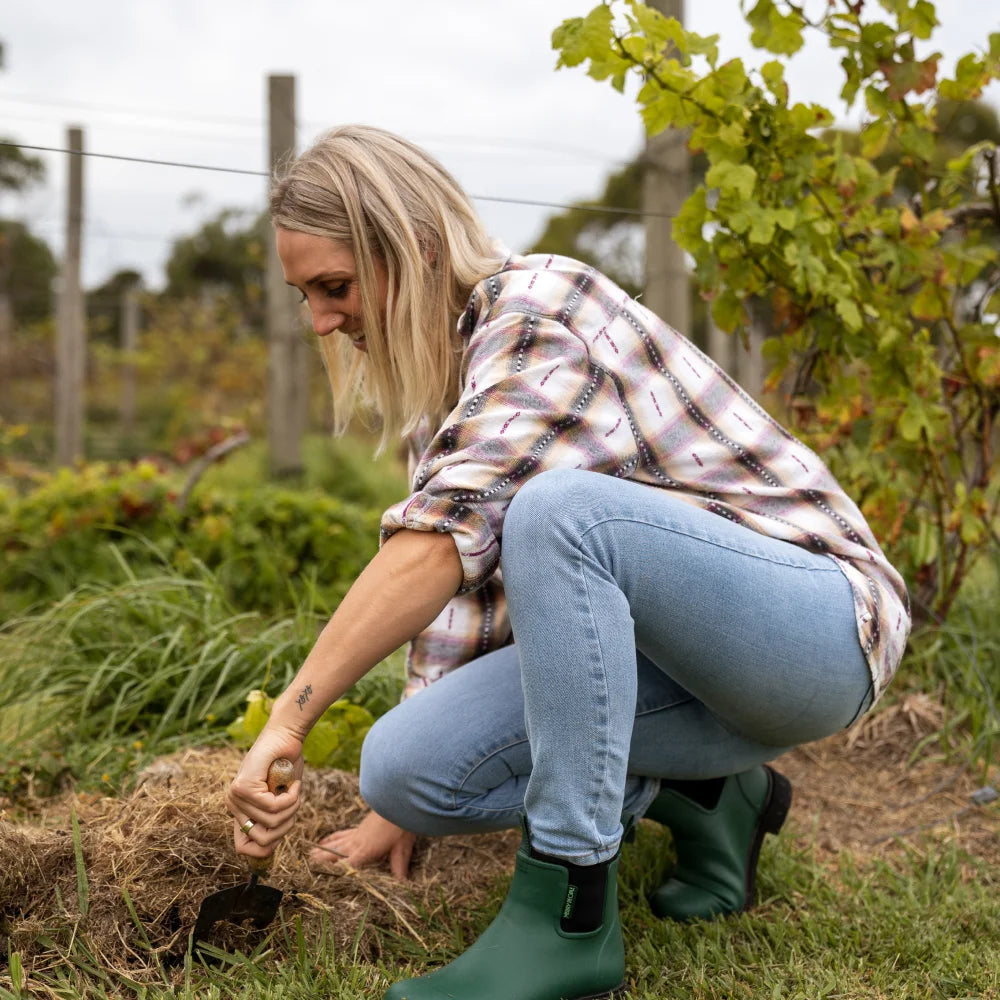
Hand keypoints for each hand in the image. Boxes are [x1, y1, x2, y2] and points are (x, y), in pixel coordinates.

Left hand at [225, 726, 304, 860]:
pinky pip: (274, 806)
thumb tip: (267, 851)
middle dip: (286, 825)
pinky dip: (291, 797)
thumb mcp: (279, 800)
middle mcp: (231, 805)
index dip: (264, 849)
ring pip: (271, 823)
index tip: (282, 829)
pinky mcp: (243, 787)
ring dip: (292, 808)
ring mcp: (235, 796)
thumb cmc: (286, 766)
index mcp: (238, 810)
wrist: (285, 736)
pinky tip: (293, 783)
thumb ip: (272, 821)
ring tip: (294, 790)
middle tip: (293, 803)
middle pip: (264, 840)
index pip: (243, 848)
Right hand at [309, 808, 415, 878]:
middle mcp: (356, 844)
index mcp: (365, 851)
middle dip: (320, 863)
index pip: (346, 866)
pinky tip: (324, 841)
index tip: (320, 881)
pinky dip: (331, 839)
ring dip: (322, 852)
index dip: (333, 874)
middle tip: (305, 869)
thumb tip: (404, 885)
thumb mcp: (402, 848)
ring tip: (309, 857)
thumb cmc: (401, 825)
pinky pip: (341, 834)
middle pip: (334, 855)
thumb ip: (399, 866)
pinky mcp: (358, 828)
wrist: (397, 799)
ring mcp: (356, 835)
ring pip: (335, 845)